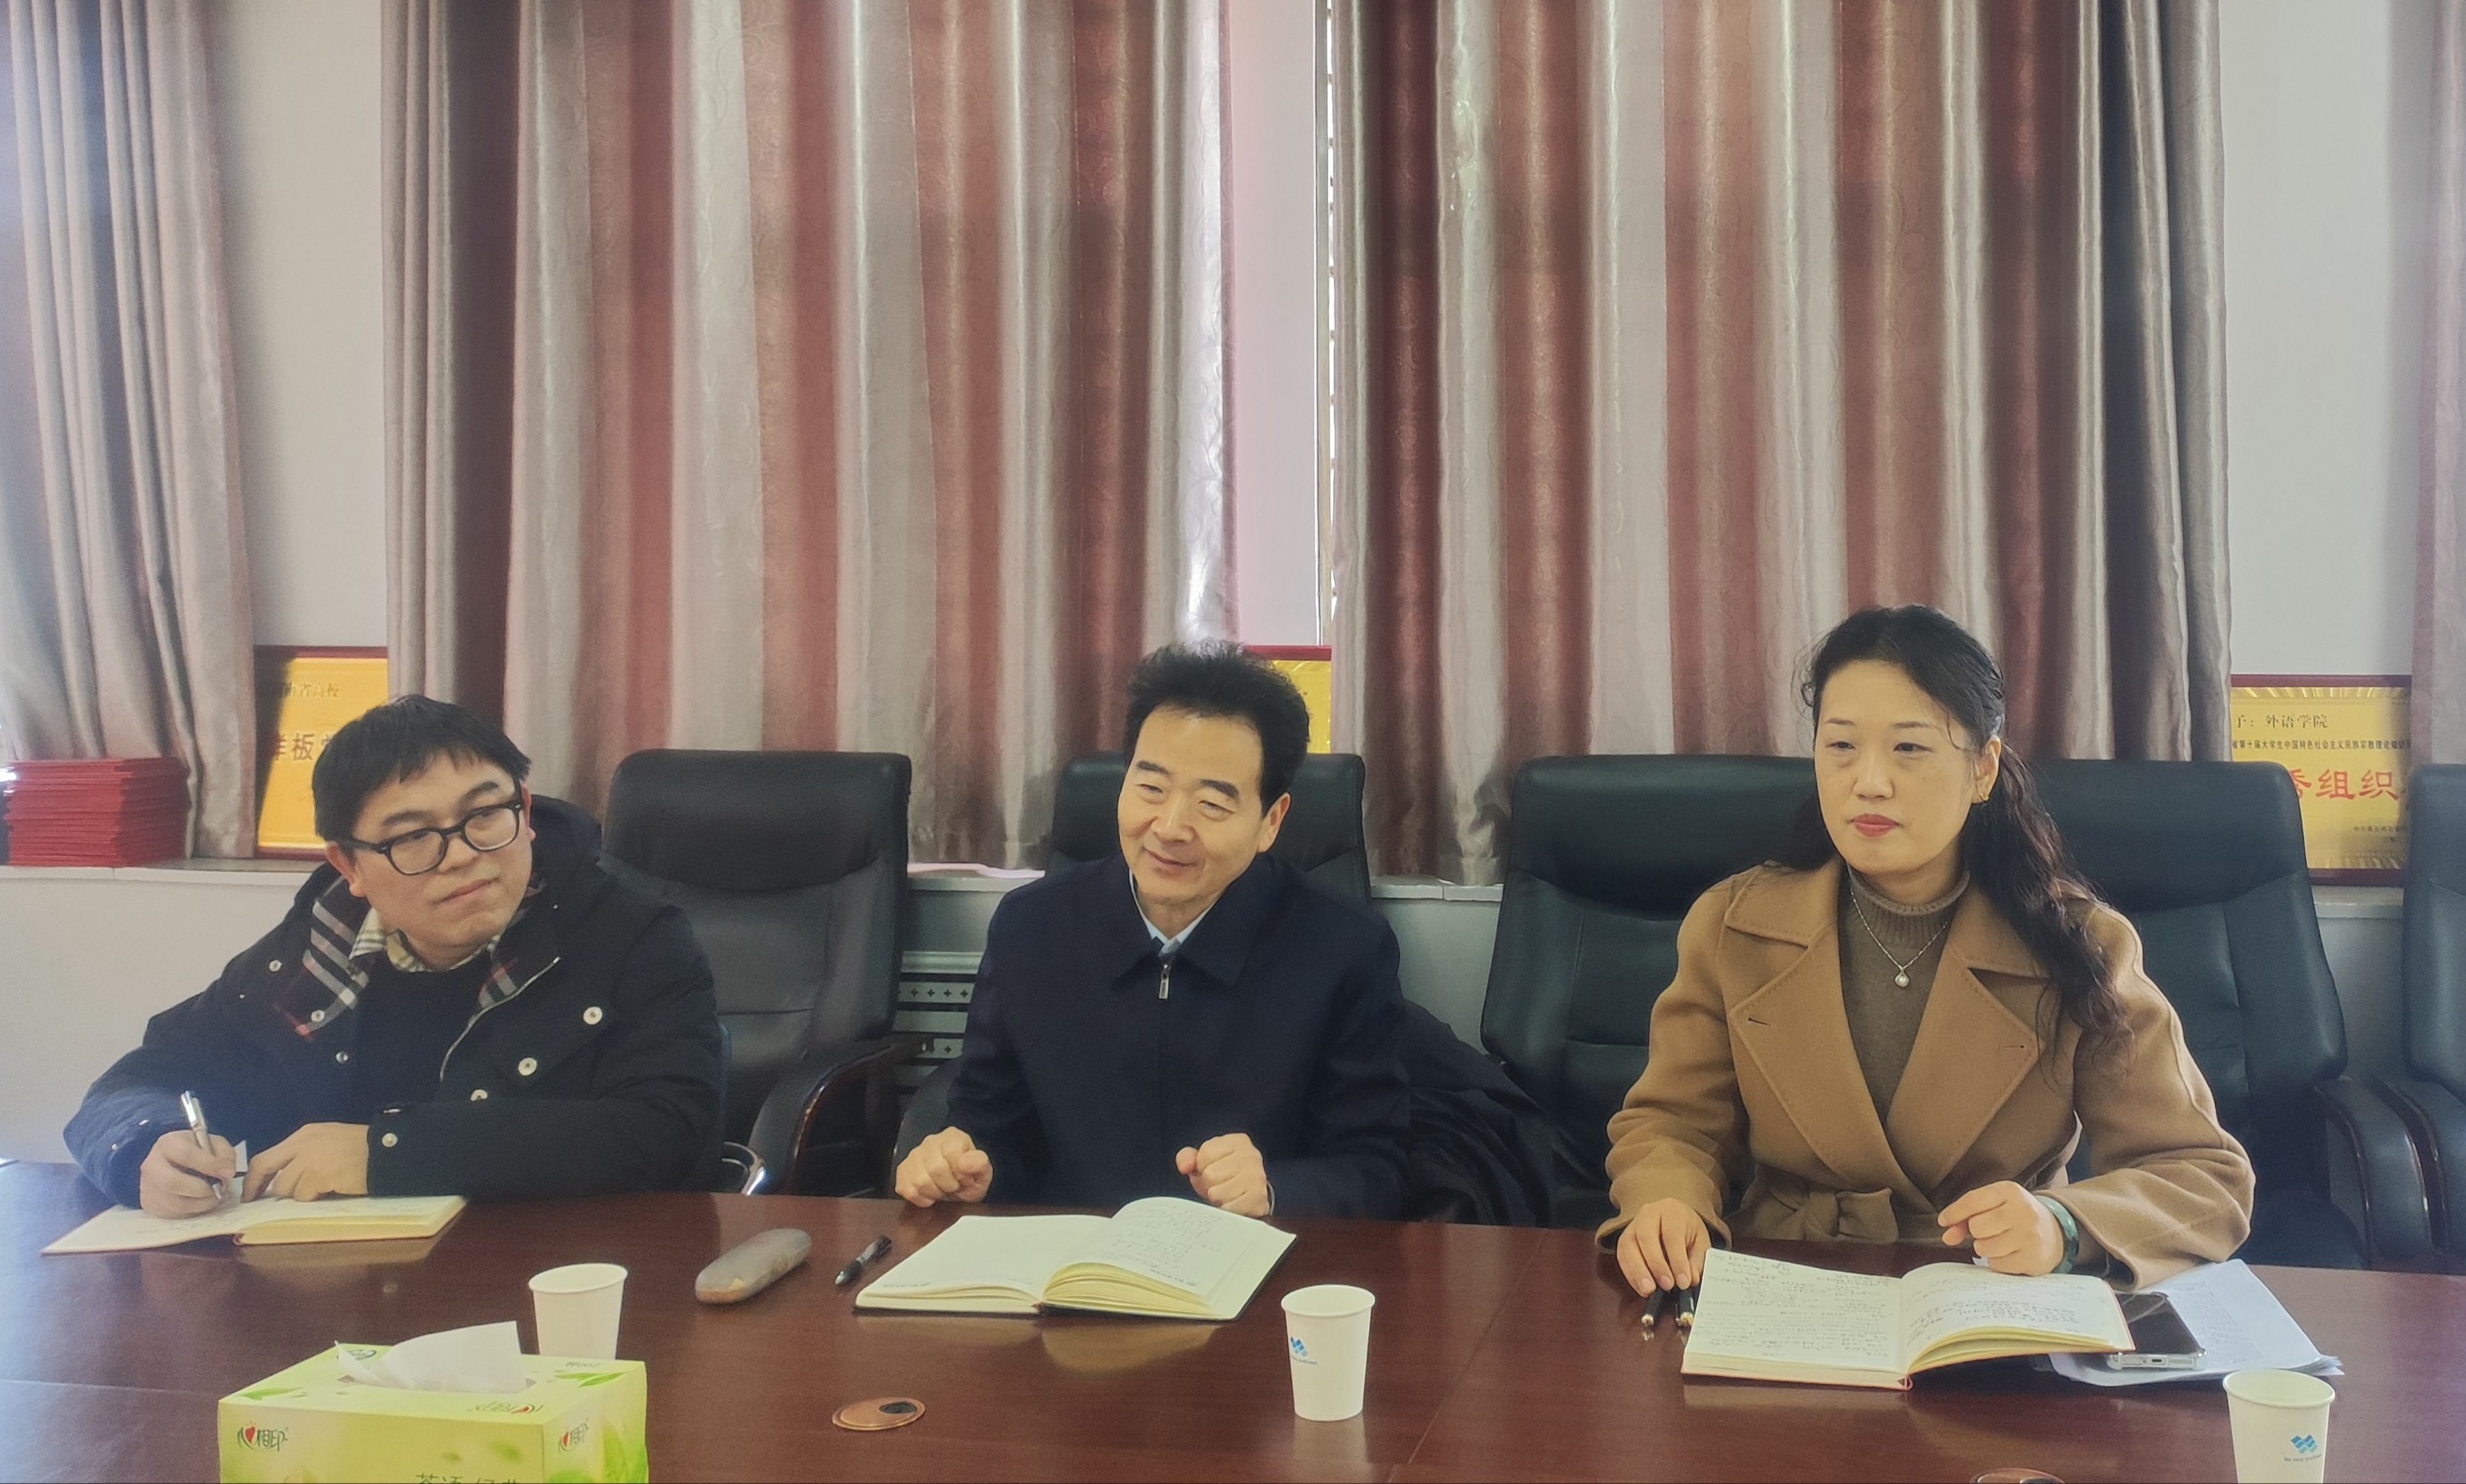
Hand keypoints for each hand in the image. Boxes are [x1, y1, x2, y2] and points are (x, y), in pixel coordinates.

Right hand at [137, 1129, 237, 1217]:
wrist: (173, 1161)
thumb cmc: (195, 1151)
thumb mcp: (213, 1143)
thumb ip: (224, 1154)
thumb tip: (227, 1173)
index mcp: (168, 1144)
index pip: (186, 1155)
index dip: (210, 1165)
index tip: (228, 1173)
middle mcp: (152, 1165)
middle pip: (173, 1183)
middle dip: (202, 1189)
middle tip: (220, 1190)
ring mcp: (147, 1187)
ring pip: (175, 1203)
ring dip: (201, 1204)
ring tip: (215, 1197)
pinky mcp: (150, 1204)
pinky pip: (173, 1214)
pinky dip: (193, 1212)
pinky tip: (202, 1203)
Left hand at [245, 1123, 369, 1202]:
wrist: (388, 1151)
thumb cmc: (362, 1148)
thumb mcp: (328, 1142)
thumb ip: (304, 1154)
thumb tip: (284, 1179)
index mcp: (303, 1135)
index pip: (266, 1157)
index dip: (255, 1178)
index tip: (251, 1193)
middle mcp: (302, 1144)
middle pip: (267, 1168)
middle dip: (261, 1189)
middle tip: (261, 1203)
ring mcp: (309, 1160)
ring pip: (285, 1187)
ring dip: (297, 1194)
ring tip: (319, 1191)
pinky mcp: (319, 1176)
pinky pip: (303, 1196)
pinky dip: (313, 1198)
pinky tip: (330, 1191)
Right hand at [893, 1127, 993, 1207]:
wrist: (958, 1186)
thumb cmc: (969, 1178)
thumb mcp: (983, 1173)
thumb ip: (979, 1164)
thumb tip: (965, 1163)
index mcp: (953, 1137)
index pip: (952, 1153)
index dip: (960, 1173)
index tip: (965, 1179)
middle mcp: (930, 1142)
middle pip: (935, 1169)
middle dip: (948, 1185)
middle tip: (954, 1186)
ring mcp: (914, 1156)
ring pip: (920, 1182)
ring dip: (935, 1193)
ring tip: (942, 1189)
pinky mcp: (903, 1171)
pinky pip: (908, 1190)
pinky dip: (921, 1198)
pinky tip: (930, 1194)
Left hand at [1176, 1133, 1270, 1216]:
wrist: (1251, 1196)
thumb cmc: (1225, 1175)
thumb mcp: (1205, 1160)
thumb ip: (1187, 1157)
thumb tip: (1185, 1167)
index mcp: (1238, 1141)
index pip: (1206, 1154)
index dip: (1202, 1166)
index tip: (1213, 1168)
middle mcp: (1251, 1156)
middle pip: (1210, 1175)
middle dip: (1209, 1184)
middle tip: (1220, 1184)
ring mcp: (1257, 1178)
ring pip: (1216, 1193)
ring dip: (1216, 1198)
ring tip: (1226, 1194)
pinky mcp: (1258, 1199)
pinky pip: (1227, 1209)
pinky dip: (1225, 1209)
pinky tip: (1233, 1203)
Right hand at [1615, 1198, 1710, 1294]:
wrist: (1672, 1217)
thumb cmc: (1686, 1229)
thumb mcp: (1700, 1241)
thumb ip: (1697, 1261)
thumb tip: (1690, 1279)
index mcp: (1671, 1210)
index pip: (1672, 1235)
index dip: (1677, 1260)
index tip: (1683, 1282)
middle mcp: (1648, 1214)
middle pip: (1646, 1236)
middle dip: (1656, 1264)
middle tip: (1667, 1285)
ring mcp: (1632, 1225)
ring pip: (1628, 1246)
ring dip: (1638, 1271)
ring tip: (1649, 1290)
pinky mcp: (1623, 1239)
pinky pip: (1621, 1257)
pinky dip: (1630, 1275)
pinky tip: (1641, 1288)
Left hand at [1939, 1181, 2063, 1274]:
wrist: (2055, 1232)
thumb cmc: (2016, 1216)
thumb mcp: (1996, 1204)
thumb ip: (1967, 1215)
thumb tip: (1948, 1236)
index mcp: (2010, 1191)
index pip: (1972, 1201)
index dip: (1954, 1213)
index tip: (1944, 1221)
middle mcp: (2023, 1211)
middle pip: (1976, 1226)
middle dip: (1976, 1231)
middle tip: (1989, 1230)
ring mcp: (2029, 1236)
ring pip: (1984, 1248)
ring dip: (1985, 1248)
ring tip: (2000, 1241)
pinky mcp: (2032, 1258)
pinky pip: (1996, 1264)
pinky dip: (1997, 1261)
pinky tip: (2010, 1253)